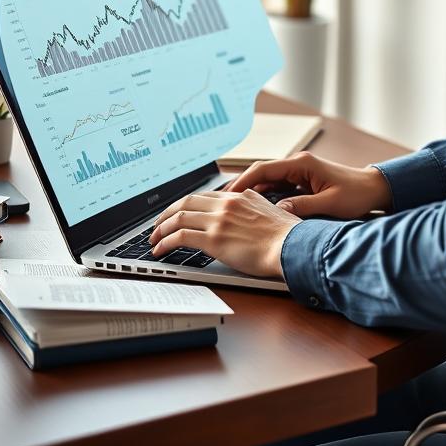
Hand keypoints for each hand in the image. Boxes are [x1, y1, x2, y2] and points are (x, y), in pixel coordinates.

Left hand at [148, 189, 300, 278]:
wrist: (292, 246)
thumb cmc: (287, 236)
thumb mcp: (270, 211)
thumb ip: (254, 209)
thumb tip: (248, 217)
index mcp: (240, 196)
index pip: (204, 196)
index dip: (187, 205)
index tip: (178, 213)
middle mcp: (226, 204)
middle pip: (186, 202)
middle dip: (167, 213)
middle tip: (158, 224)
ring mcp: (219, 220)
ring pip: (178, 217)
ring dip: (161, 228)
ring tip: (153, 239)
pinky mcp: (214, 239)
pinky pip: (179, 237)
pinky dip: (165, 242)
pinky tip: (159, 250)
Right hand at [225, 151, 391, 219]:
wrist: (374, 189)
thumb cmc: (356, 194)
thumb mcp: (330, 203)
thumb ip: (303, 207)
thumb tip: (278, 213)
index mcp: (302, 164)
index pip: (264, 168)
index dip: (243, 181)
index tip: (227, 195)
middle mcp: (297, 164)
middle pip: (260, 172)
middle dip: (240, 186)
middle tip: (221, 203)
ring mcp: (298, 171)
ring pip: (266, 180)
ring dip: (250, 191)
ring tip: (230, 208)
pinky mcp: (301, 181)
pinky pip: (275, 186)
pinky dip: (262, 195)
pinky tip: (252, 208)